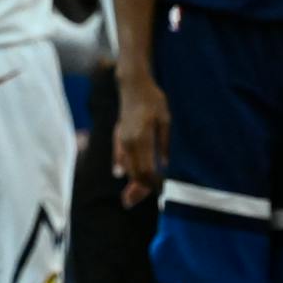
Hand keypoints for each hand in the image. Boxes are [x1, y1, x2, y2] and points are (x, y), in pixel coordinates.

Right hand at [112, 74, 169, 205]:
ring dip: (131, 181)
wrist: (133, 85)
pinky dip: (120, 167)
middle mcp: (129, 142)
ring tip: (131, 197)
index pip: (147, 170)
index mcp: (143, 138)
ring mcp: (121, 139)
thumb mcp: (166, 120)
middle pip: (135, 172)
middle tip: (149, 197)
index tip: (161, 191)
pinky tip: (120, 175)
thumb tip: (164, 166)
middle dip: (140, 188)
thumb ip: (164, 144)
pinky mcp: (117, 136)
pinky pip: (118, 156)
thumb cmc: (153, 101)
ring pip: (126, 167)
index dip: (153, 183)